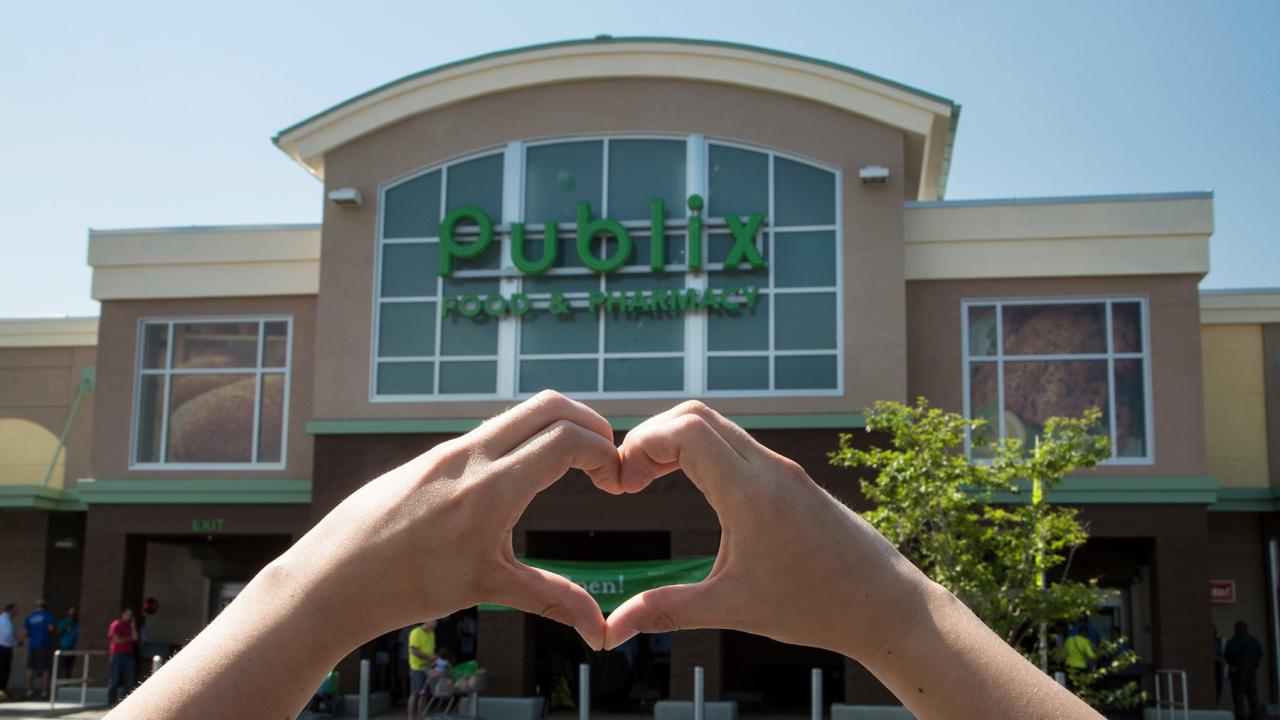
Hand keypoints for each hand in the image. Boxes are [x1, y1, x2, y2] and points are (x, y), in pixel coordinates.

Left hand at [275, 390, 621, 647]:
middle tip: (606, 460)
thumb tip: (599, 630)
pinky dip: (524, 440)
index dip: (604, 454)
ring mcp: (449, 450)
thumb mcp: (486, 589)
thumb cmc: (404, 586)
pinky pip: (490, 431)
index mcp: (491, 487)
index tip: (615, 483)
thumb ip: (551, 598)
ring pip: (519, 414)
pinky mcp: (433, 456)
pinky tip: (524, 478)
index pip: (568, 439)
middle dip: (592, 424)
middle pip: (551, 405)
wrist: (332, 577)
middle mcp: (471, 455)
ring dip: (557, 428)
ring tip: (573, 467)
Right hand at [603, 401, 933, 659]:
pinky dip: (703, 451)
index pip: (686, 431)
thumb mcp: (734, 609)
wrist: (886, 603)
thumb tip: (614, 629)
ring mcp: (783, 469)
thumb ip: (668, 610)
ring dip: (676, 442)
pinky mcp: (790, 478)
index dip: (641, 445)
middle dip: (651, 437)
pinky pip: (738, 444)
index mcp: (751, 494)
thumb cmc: (818, 607)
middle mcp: (769, 469)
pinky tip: (690, 484)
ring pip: (718, 426)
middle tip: (629, 479)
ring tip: (650, 481)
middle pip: (695, 415)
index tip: (622, 485)